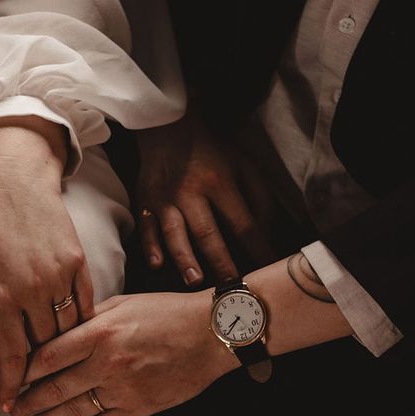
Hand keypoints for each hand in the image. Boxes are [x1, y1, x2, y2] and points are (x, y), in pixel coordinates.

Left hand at [0, 116, 93, 411]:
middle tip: (33, 384)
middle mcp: (33, 290)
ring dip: (61, 349)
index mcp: (0, 296)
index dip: (13, 383)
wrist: (11, 178)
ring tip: (55, 363)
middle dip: (38, 370)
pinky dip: (80, 323)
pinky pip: (85, 305)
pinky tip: (73, 333)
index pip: (12, 355)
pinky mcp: (78, 262)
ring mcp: (59, 276)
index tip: (12, 402)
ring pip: (68, 330)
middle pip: (44, 347)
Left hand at [10, 291, 238, 415]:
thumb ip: (90, 316)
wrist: (211, 333)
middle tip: (13, 406)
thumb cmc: (168, 312)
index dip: (24, 369)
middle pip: (55, 387)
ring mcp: (124, 388)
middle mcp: (107, 362)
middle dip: (28, 400)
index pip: (48, 355)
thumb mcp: (124, 302)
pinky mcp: (140, 407)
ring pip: (74, 410)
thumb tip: (60, 328)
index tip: (12, 376)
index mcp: (100, 331)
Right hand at [136, 108, 275, 284]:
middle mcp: (191, 193)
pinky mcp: (145, 202)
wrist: (168, 128)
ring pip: (174, 234)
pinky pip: (146, 228)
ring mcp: (165, 200)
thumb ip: (260, 197)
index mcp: (219, 183)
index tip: (268, 268)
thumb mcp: (243, 165)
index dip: (258, 248)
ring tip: (195, 281)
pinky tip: (157, 264)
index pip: (243, 223)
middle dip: (222, 263)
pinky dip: (150, 246)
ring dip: (185, 259)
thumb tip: (270, 233)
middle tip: (232, 287)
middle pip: (208, 234)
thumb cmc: (211, 151)